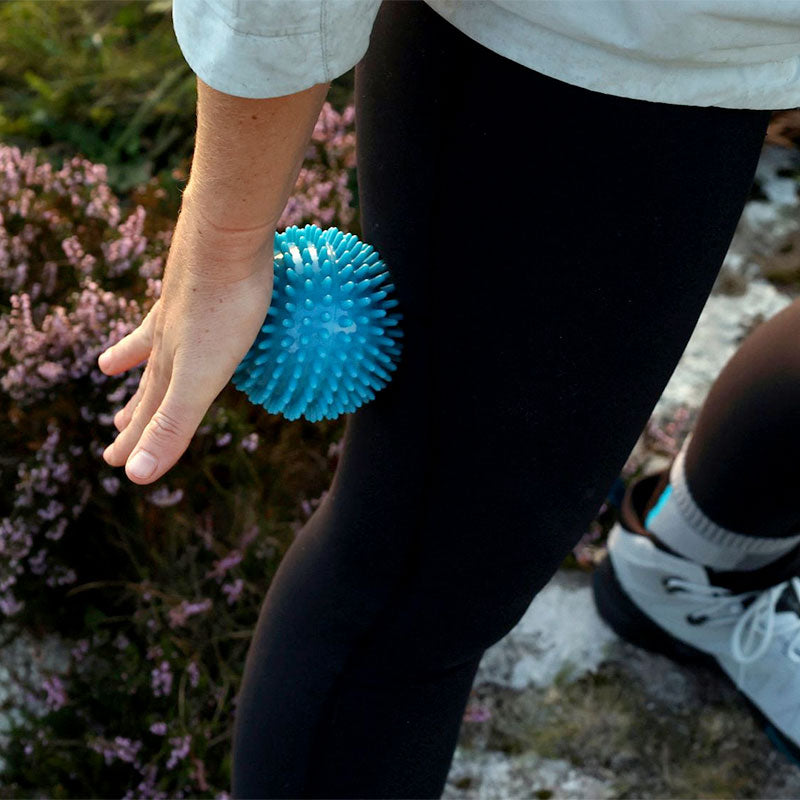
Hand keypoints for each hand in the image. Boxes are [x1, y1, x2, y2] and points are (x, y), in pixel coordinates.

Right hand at [98, 207, 273, 483]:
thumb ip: (171, 425)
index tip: (117, 463)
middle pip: (149, 384)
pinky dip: (167, 316)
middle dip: (136, 413)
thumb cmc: (220, 310)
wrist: (225, 234)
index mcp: (171, 365)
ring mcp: (180, 307)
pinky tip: (167, 300)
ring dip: (136, 362)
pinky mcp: (199, 278)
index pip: (151, 415)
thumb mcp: (199, 378)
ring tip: (109, 366)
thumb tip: (135, 479)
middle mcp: (168, 338)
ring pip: (154, 344)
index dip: (138, 443)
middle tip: (116, 429)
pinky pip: (177, 309)